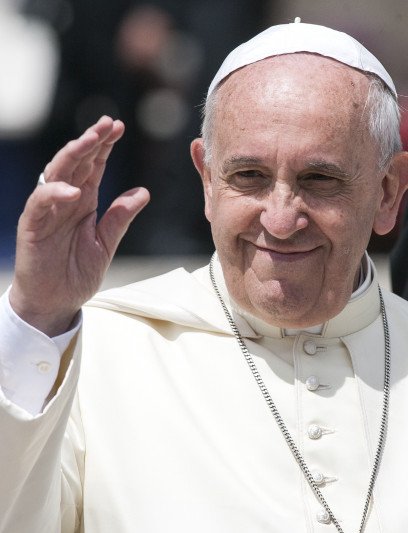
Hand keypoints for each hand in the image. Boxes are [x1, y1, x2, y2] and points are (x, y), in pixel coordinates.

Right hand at [9, 116, 149, 335]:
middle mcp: (65, 200)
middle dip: (91, 141)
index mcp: (84, 201)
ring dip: (72, 155)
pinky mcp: (33, 226)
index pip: (94, 166)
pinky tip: (73, 189)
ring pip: (56, 174)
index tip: (118, 126)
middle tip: (106, 123)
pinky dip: (55, 193)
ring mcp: (48, 211)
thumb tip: (143, 191)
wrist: (56, 301)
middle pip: (76, 162)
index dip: (104, 145)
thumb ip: (121, 216)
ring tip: (90, 140)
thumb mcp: (107, 242)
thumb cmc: (77, 272)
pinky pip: (40, 203)